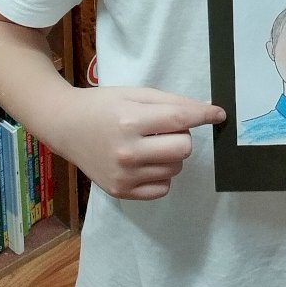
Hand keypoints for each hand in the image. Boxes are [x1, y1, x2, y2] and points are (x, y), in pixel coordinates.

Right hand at [57, 86, 225, 200]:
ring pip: (176, 168)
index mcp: (131, 122)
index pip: (180, 120)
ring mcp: (123, 176)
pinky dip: (162, 174)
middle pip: (183, 149)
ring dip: (171, 155)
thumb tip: (207, 111)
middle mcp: (127, 152)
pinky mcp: (121, 192)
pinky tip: (145, 161)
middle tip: (164, 129)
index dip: (205, 116)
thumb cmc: (103, 105)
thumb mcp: (136, 94)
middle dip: (182, 136)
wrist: (65, 126)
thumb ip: (172, 103)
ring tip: (149, 143)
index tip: (220, 115)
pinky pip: (163, 187)